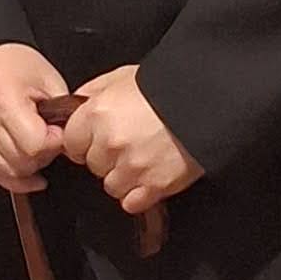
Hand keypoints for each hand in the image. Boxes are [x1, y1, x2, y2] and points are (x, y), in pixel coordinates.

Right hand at [0, 43, 73, 194]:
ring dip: (30, 169)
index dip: (55, 143)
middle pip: (22, 162)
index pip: (35, 144)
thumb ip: (62, 109)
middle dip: (44, 156)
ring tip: (40, 152)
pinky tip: (29, 176)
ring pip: (8, 173)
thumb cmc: (11, 62)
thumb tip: (73, 134)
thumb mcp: (47, 78)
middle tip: (52, 140)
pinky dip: (13, 179)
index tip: (60, 133)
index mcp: (6, 104)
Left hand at [58, 65, 201, 216]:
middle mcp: (111, 143)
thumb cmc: (167, 86)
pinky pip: (131, 202)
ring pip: (110, 186)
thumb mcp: (122, 77)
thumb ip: (93, 93)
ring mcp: (132, 167)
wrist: (209, 99)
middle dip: (106, 157)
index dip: (85, 141)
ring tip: (142, 158)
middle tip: (128, 143)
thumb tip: (75, 107)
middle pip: (93, 165)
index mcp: (98, 114)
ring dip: (123, 176)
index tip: (97, 139)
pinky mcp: (155, 185)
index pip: (71, 143)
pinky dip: (139, 193)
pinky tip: (150, 175)